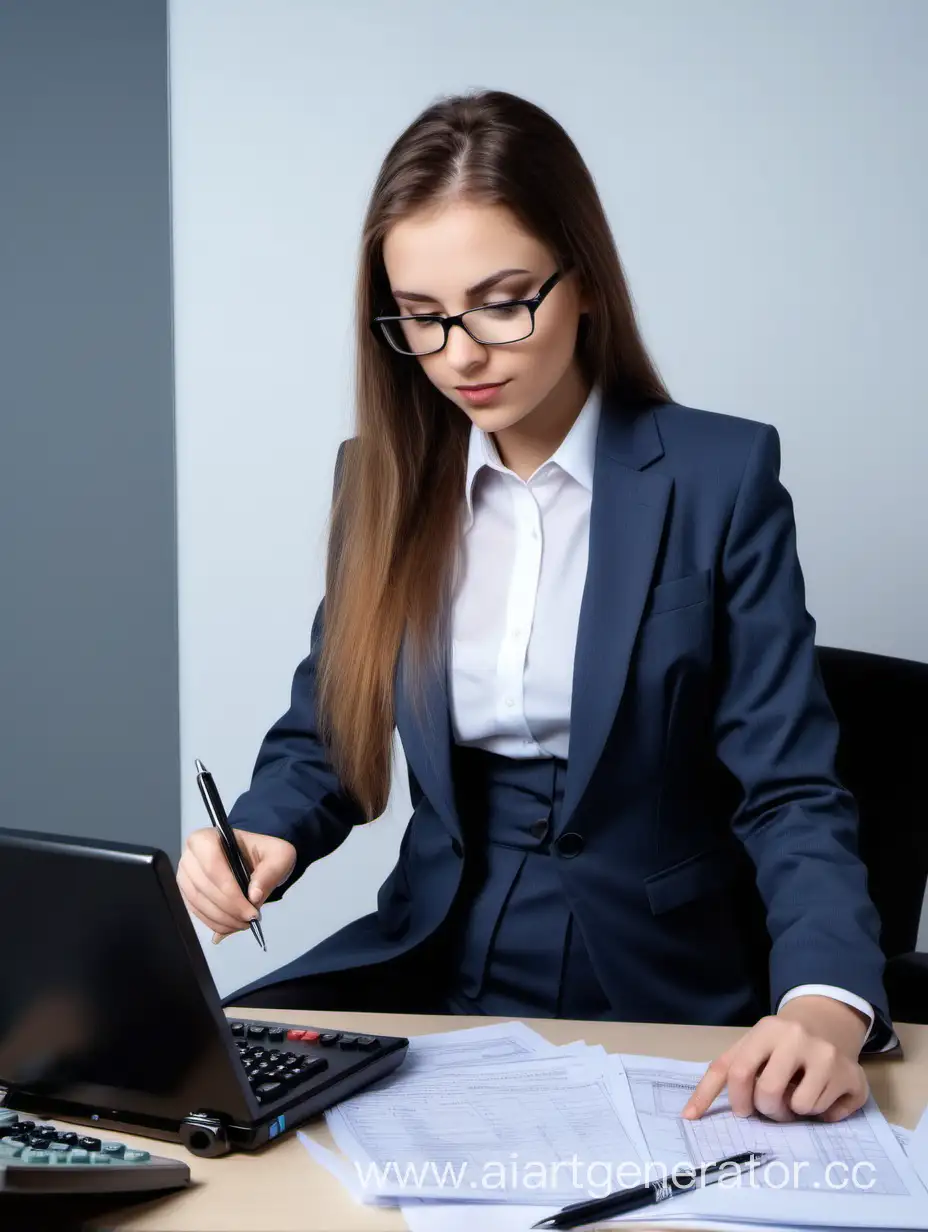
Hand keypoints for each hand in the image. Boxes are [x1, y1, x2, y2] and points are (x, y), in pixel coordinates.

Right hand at [177, 827, 296, 943]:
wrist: (255, 859)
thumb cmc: (264, 853)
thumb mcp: (279, 856)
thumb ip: (270, 872)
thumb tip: (253, 896)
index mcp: (208, 837)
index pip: (212, 865)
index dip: (230, 892)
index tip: (250, 909)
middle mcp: (190, 854)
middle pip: (204, 886)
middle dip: (228, 909)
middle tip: (249, 919)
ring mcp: (186, 874)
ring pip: (198, 902)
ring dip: (220, 919)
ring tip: (243, 924)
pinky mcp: (187, 892)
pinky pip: (196, 911)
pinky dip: (214, 922)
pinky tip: (231, 926)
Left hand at [682, 996, 869, 1122]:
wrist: (826, 1022)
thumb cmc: (778, 1044)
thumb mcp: (749, 1048)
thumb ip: (722, 1075)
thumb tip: (688, 1115)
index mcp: (765, 1030)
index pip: (736, 1070)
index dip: (733, 1100)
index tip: (732, 1113)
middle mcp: (796, 1037)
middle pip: (768, 1094)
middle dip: (766, 1111)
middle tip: (771, 1107)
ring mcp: (826, 1054)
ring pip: (800, 1107)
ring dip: (795, 1112)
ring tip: (798, 1095)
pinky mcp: (853, 1074)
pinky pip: (827, 1113)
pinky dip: (821, 1114)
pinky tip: (822, 1094)